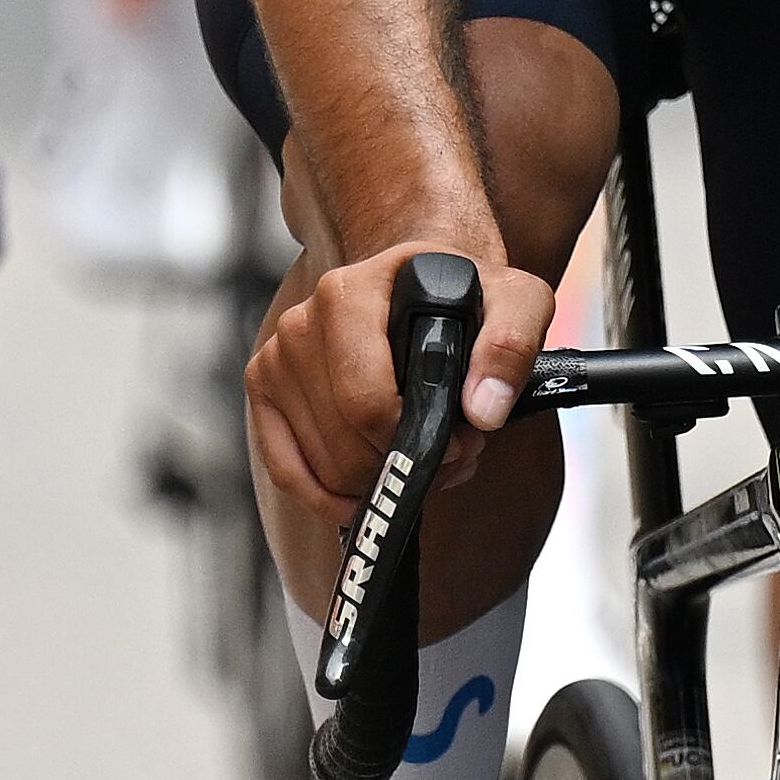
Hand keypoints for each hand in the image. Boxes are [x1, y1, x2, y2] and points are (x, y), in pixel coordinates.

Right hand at [246, 235, 560, 527]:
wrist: (420, 282)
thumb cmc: (464, 295)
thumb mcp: (515, 300)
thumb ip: (512, 344)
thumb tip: (483, 410)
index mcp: (349, 294)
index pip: (366, 402)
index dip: (417, 441)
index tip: (459, 442)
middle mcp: (301, 323)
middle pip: (345, 444)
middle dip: (403, 465)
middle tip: (449, 452)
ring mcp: (276, 358)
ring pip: (323, 467)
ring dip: (378, 482)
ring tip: (421, 454)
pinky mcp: (264, 389)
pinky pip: (286, 470)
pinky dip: (330, 497)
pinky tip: (369, 492)